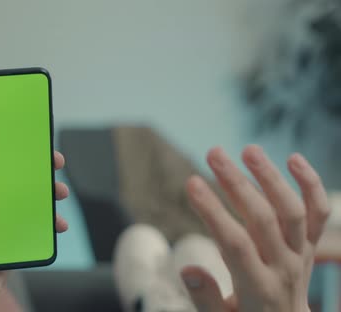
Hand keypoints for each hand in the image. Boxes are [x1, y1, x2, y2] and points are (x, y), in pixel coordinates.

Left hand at [0, 145, 69, 311]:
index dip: (3, 153)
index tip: (22, 142)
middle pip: (12, 183)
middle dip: (35, 171)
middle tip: (54, 163)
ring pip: (27, 204)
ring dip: (47, 195)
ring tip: (60, 193)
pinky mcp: (12, 245)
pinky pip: (33, 229)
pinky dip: (49, 225)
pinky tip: (58, 224)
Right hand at [182, 145, 329, 311]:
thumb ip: (205, 298)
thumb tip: (187, 269)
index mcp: (257, 288)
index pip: (234, 243)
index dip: (212, 211)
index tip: (192, 182)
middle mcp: (283, 268)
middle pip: (262, 219)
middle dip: (236, 183)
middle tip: (213, 153)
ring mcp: (301, 255)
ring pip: (293, 211)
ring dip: (271, 177)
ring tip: (248, 149)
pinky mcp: (311, 245)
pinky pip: (319, 213)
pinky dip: (311, 185)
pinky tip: (293, 159)